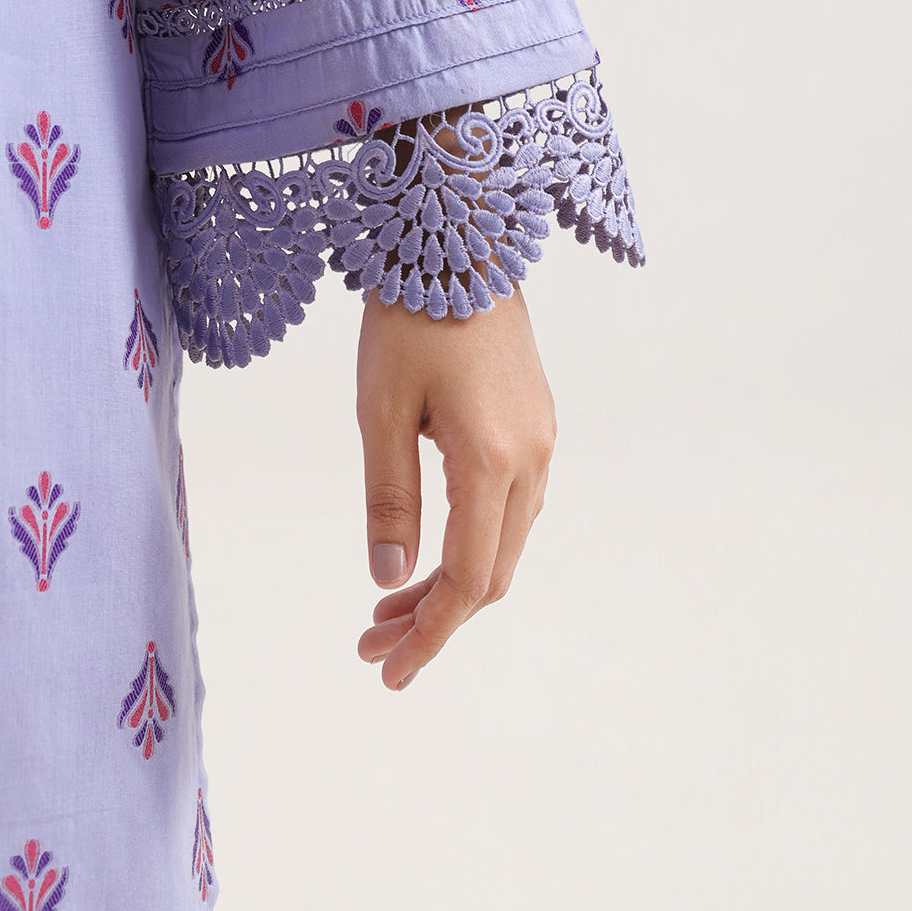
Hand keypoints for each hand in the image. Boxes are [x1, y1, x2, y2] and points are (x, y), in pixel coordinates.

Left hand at [355, 276, 556, 691]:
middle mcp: (533, 457)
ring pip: (505, 542)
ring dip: (452, 581)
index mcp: (494, 460)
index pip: (470, 581)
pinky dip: (471, 541)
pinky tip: (430, 545)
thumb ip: (388, 497)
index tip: (388, 672)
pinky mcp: (536, 420)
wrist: (460, 237)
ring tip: (387, 604)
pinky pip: (512, 505)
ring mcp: (542, 437)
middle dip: (434, 618)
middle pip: (494, 573)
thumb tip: (388, 578)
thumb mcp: (380, 408)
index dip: (430, 635)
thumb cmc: (410, 316)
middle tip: (369, 644)